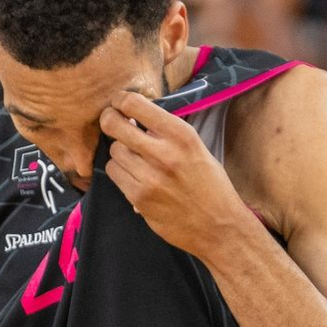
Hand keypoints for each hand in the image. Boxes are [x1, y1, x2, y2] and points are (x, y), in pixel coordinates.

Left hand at [100, 92, 254, 258]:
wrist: (217, 225)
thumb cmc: (209, 185)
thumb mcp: (196, 148)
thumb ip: (167, 134)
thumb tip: (135, 118)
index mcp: (181, 135)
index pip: (137, 105)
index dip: (121, 101)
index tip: (119, 103)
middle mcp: (163, 153)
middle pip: (115, 126)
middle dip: (109, 120)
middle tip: (110, 120)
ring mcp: (148, 177)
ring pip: (114, 152)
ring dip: (119, 151)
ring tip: (132, 157)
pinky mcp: (138, 197)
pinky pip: (114, 174)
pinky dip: (120, 172)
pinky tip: (133, 175)